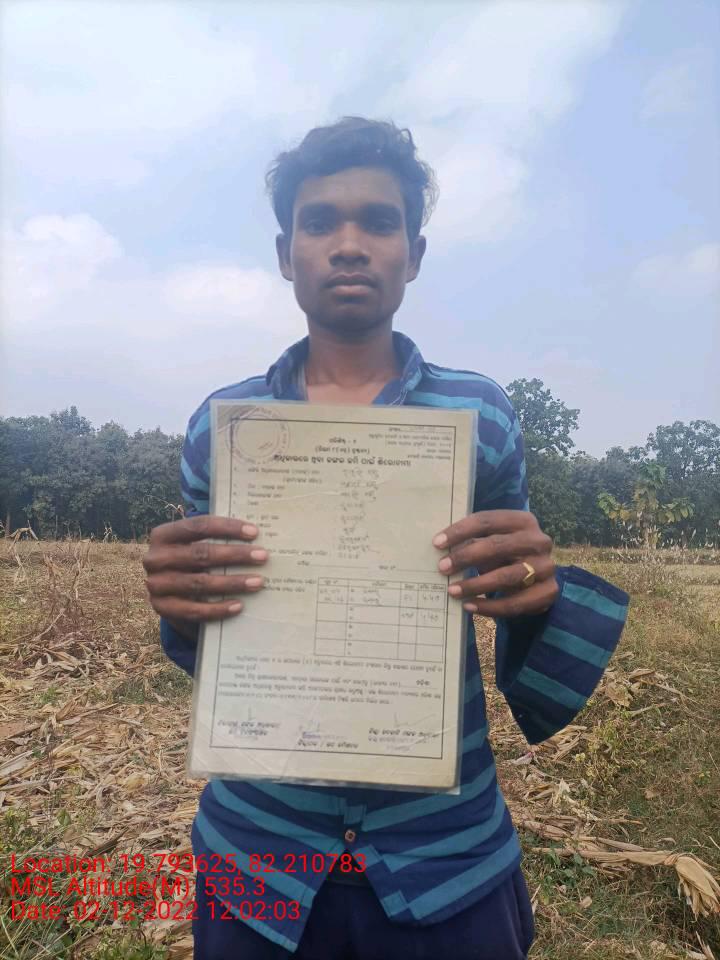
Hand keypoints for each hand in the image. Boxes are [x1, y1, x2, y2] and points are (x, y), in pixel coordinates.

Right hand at [142, 516, 268, 638]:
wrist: (170, 593)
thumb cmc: (191, 562)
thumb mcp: (196, 546)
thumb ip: (216, 539)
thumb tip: (254, 535)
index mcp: (163, 535)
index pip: (198, 526)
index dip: (227, 528)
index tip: (254, 532)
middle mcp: (155, 558)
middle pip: (200, 554)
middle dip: (235, 555)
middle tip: (262, 556)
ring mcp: (156, 584)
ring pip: (199, 583)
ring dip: (232, 582)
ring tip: (257, 582)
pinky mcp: (161, 608)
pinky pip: (193, 610)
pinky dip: (218, 608)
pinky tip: (239, 605)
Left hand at [432, 510, 557, 617]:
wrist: (539, 578)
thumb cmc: (507, 555)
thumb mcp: (493, 543)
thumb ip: (474, 542)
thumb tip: (441, 548)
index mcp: (523, 521)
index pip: (487, 520)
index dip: (460, 531)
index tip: (437, 543)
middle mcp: (539, 541)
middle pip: (497, 546)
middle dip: (466, 557)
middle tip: (442, 568)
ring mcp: (546, 567)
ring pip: (506, 576)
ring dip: (475, 585)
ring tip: (452, 591)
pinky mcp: (549, 591)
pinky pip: (515, 603)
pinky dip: (489, 607)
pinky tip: (469, 606)